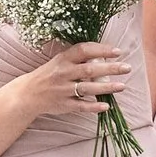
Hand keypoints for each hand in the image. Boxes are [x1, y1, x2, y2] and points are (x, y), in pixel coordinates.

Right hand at [15, 42, 131, 119]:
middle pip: (90, 70)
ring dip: (106, 87)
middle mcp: (63, 73)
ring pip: (88, 88)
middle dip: (110, 68)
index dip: (102, 50)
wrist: (28, 94)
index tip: (118, 51)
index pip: (84, 50)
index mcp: (63, 59)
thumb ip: (79, 58)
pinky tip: (106, 106)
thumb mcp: (60, 61)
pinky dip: (94, 107)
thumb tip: (105, 55)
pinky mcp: (64, 105)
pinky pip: (81, 106)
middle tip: (127, 68)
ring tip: (122, 86)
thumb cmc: (49, 74)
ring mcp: (63, 90)